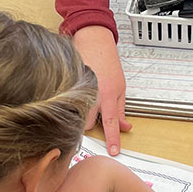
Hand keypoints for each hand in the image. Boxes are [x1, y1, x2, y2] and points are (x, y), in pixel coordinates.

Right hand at [72, 26, 130, 154]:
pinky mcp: (67, 85)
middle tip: (93, 116)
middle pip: (88, 124)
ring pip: (75, 116)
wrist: (92, 40)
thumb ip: (121, 109)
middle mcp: (91, 94)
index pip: (111, 123)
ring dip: (79, 115)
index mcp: (107, 95)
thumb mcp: (121, 86)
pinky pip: (67, 103)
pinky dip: (70, 104)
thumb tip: (125, 127)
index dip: (112, 139)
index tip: (113, 152)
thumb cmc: (107, 61)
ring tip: (83, 103)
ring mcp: (77, 90)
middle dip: (90, 126)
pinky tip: (74, 96)